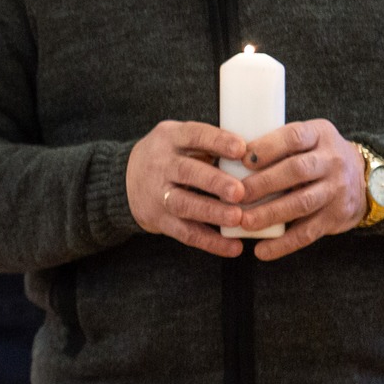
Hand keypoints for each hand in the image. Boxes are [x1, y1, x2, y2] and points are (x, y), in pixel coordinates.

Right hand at [126, 120, 249, 257]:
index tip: (242, 148)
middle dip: (214, 182)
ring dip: (212, 212)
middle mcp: (161, 164)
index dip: (217, 141)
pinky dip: (210, 242)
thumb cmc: (170, 156)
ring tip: (237, 218)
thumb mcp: (181, 139)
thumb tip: (258, 154)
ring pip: (184, 204)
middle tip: (240, 191)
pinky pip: (185, 233)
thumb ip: (210, 144)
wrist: (125, 179)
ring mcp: (157, 193)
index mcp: (170, 138)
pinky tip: (233, 247)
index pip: (194, 135)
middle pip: (187, 171)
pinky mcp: (159, 220)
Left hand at [235, 120, 365, 260]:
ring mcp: (337, 190)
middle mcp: (332, 160)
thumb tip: (227, 156)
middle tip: (236, 194)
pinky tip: (262, 251)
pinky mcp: (336, 217)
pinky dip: (284, 244)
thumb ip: (277, 144)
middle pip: (296, 170)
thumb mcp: (307, 139)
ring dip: (270, 214)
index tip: (242, 159)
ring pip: (301, 203)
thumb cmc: (317, 155)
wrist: (365, 178)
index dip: (267, 147)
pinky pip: (308, 232)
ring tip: (244, 222)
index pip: (294, 136)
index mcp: (319, 134)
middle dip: (263, 183)